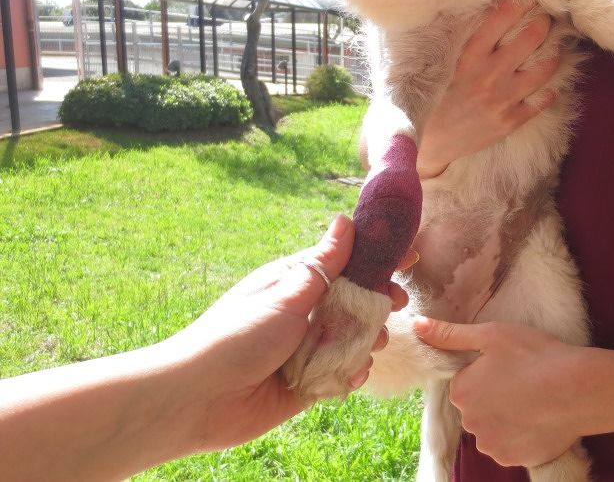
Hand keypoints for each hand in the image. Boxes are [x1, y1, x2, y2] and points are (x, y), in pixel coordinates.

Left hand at [163, 215, 411, 452]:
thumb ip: (323, 263)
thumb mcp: (286, 293)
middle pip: (354, 302)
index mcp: (295, 282)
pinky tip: (353, 374)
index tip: (409, 255)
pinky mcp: (307, 383)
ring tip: (372, 344)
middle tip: (394, 304)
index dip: (377, 258)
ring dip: (366, 341)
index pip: (345, 262)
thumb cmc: (237, 335)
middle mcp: (303, 313)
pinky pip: (341, 373)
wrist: (198, 398)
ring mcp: (307, 348)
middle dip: (377, 303)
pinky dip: (350, 373)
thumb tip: (345, 220)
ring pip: (352, 339)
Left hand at [414, 317, 585, 467]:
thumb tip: (416, 326)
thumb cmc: (536, 356)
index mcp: (462, 392)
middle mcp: (471, 424)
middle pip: (477, 408)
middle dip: (494, 396)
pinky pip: (512, 446)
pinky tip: (540, 418)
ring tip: (535, 400)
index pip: (465, 383)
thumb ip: (450, 334)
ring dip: (507, 418)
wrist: (580, 390)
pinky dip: (523, 435)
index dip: (487, 372)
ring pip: (494, 428)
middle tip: (523, 381)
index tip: (510, 365)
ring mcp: (493, 445)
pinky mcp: (515, 459)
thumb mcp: (491, 335)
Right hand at [417, 0, 559, 177]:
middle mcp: (490, 75)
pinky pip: (542, 100)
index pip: (499, 21)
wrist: (435, 141)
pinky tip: (549, 84)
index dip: (518, 5)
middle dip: (543, 24)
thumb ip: (471, 46)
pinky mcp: (512, 120)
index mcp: (470, 58)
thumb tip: (492, 18)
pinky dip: (549, 89)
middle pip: (530, 39)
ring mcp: (504, 99)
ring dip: (554, 54)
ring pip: (544, 69)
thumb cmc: (439, 99)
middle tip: (547, 19)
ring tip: (556, 48)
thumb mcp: (448, 66)